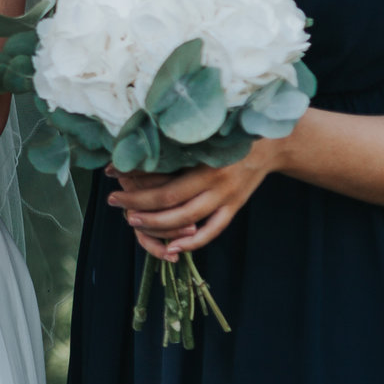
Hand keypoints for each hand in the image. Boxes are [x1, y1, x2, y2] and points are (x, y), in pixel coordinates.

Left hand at [109, 139, 282, 259]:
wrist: (271, 144)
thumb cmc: (227, 135)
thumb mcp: (202, 136)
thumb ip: (176, 145)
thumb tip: (137, 150)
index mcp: (203, 158)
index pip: (162, 177)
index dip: (134, 180)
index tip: (112, 175)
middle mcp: (214, 179)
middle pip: (169, 199)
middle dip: (137, 204)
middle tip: (114, 201)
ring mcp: (226, 196)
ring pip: (186, 219)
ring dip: (156, 224)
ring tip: (133, 221)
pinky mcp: (235, 207)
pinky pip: (212, 231)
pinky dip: (191, 242)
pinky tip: (172, 247)